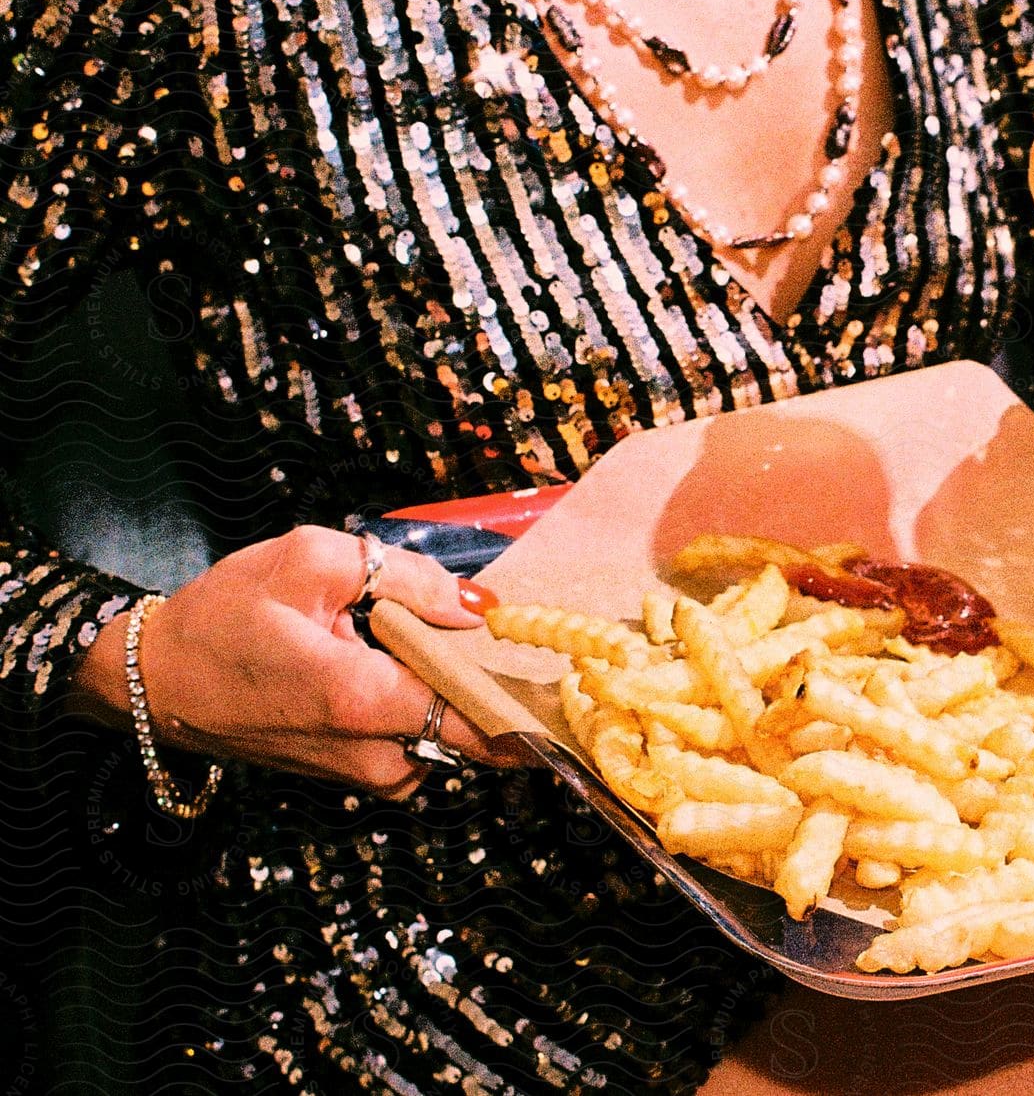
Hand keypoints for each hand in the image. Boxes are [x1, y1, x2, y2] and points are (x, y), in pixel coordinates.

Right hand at [73, 525, 519, 798]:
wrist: (156, 682)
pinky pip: (424, 743)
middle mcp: (374, 755)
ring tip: (441, 639)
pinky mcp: (358, 777)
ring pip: (453, 733)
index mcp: (363, 700)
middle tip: (510, 631)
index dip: (532, 694)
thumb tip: (478, 607)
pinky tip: (411, 664)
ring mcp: (366, 775)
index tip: (572, 672)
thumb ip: (406, 576)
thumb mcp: (311, 562)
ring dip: (459, 689)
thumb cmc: (226, 616)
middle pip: (477, 723)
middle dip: (497, 678)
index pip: (483, 716)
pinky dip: (431, 706)